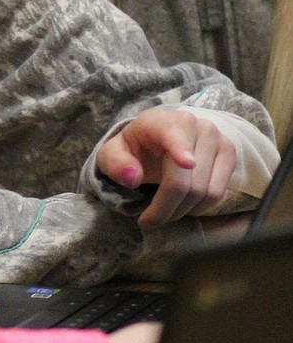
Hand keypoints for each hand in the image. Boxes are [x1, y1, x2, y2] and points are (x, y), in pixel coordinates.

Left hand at [97, 109, 236, 227]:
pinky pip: (218, 193)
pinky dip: (200, 207)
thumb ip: (116, 164)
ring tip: (165, 211)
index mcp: (162, 121)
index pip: (173, 134)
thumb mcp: (114, 154)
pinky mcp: (229, 153)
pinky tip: (184, 203)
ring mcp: (216, 138)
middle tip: (149, 221)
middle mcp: (195, 125)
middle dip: (166, 209)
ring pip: (205, 191)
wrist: (160, 137)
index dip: (180, 148)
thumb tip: (132, 178)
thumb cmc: (137, 147)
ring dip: (183, 211)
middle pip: (186, 181)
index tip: (187, 163)